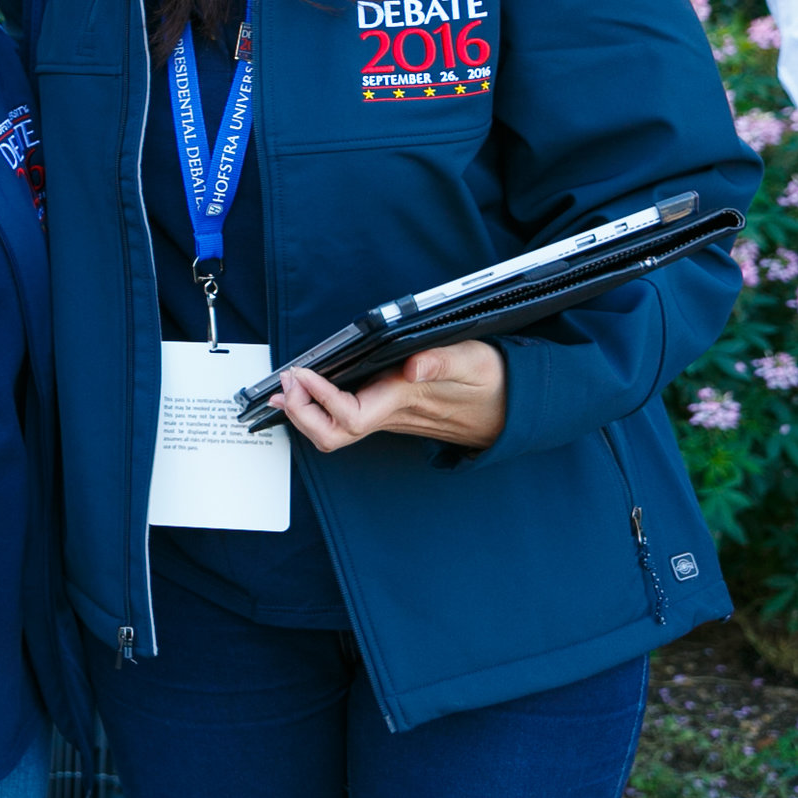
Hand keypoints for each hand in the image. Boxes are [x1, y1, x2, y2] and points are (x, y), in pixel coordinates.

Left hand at [274, 340, 507, 452]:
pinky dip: (317, 408)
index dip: (319, 398)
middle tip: (287, 381)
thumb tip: (414, 364)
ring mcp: (387, 418)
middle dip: (301, 414)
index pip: (350, 415)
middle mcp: (390, 415)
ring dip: (303, 412)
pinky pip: (344, 420)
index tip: (303, 372)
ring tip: (284, 388)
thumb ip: (443, 361)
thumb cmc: (492, 382)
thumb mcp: (473, 361)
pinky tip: (304, 392)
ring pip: (335, 432)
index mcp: (404, 401)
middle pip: (333, 435)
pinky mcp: (388, 412)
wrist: (512, 408)